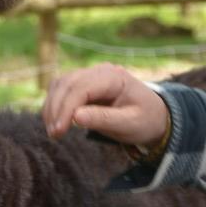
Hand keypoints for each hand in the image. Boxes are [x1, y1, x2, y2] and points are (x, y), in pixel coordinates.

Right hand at [42, 63, 169, 145]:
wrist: (153, 116)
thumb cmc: (144, 120)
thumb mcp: (130, 124)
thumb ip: (104, 119)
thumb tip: (76, 117)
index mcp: (114, 77)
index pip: (81, 87)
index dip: (66, 108)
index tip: (59, 131)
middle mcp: (100, 71)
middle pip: (67, 83)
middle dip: (56, 109)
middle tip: (54, 135)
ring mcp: (90, 75)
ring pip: (60, 84)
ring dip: (52, 106)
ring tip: (54, 132)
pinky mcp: (83, 84)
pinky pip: (61, 89)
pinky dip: (54, 104)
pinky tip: (55, 122)